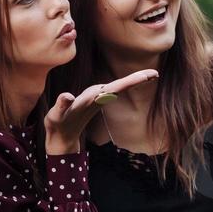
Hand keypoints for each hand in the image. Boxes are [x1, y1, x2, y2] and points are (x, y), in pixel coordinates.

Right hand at [43, 69, 159, 154]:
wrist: (62, 137)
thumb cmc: (57, 125)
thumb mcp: (56, 115)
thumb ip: (62, 106)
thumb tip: (67, 96)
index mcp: (93, 100)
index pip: (115, 88)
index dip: (131, 81)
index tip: (147, 77)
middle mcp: (98, 98)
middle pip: (121, 87)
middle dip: (137, 80)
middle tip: (156, 74)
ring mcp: (97, 99)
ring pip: (119, 88)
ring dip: (133, 81)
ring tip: (151, 75)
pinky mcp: (95, 99)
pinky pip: (113, 89)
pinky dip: (125, 84)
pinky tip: (134, 80)